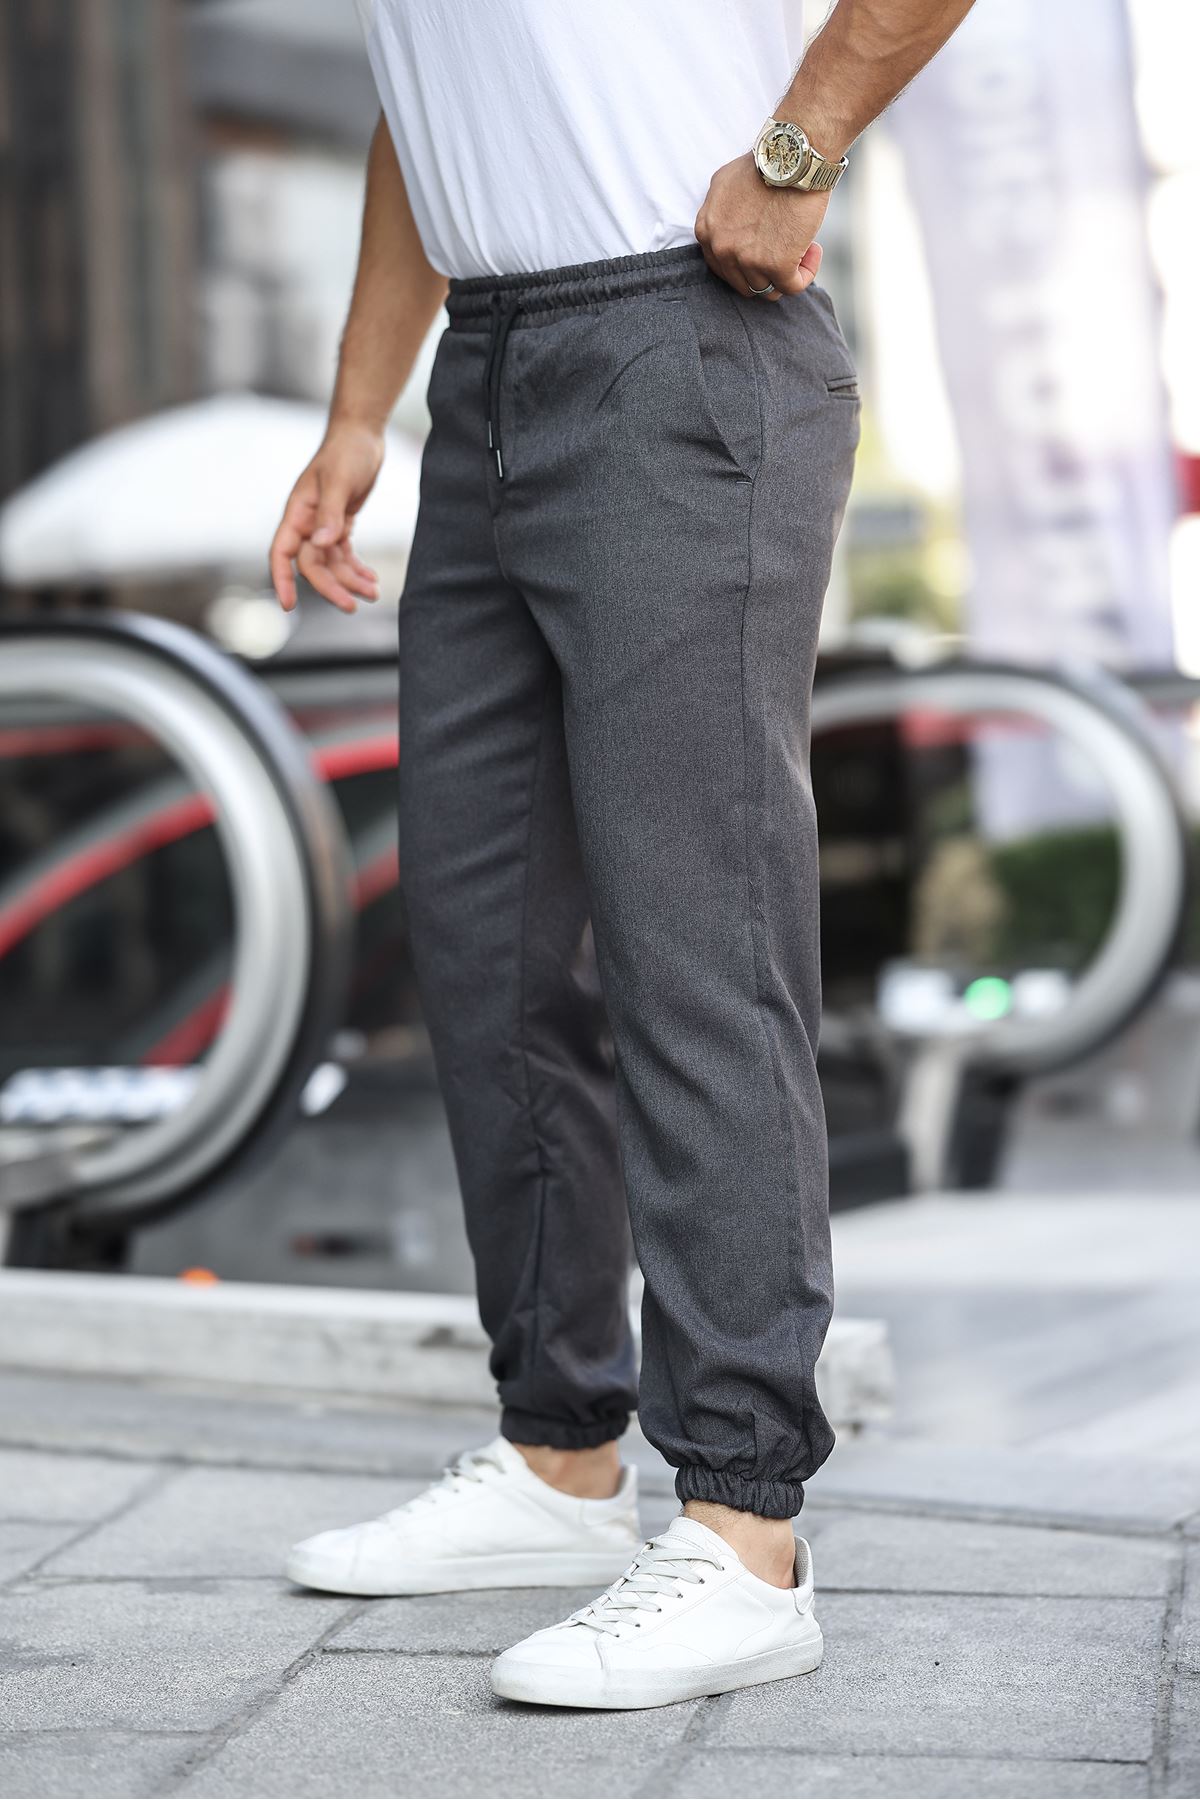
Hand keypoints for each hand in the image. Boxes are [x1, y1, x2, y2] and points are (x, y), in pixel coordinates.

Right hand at [270, 421, 385, 612]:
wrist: (362, 436)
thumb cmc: (346, 452)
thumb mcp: (339, 480)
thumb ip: (330, 513)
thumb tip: (320, 544)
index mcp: (297, 512)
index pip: (282, 552)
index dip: (282, 579)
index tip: (288, 605)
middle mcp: (306, 523)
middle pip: (312, 565)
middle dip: (331, 587)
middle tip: (352, 606)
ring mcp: (323, 526)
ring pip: (331, 564)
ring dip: (350, 581)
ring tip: (373, 593)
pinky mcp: (340, 526)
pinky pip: (344, 555)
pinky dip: (356, 569)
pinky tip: (372, 580)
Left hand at [695, 154, 825, 300]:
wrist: (792, 156)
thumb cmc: (766, 163)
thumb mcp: (724, 182)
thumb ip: (719, 211)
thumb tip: (728, 228)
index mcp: (706, 231)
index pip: (723, 268)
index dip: (747, 262)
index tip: (766, 248)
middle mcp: (721, 249)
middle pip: (743, 283)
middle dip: (765, 272)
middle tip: (785, 250)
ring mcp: (746, 259)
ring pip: (767, 289)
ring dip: (787, 272)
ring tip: (802, 247)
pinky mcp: (775, 265)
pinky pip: (792, 286)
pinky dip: (806, 274)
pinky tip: (814, 251)